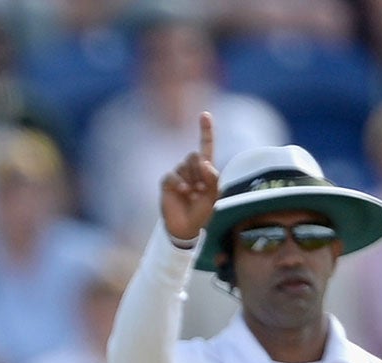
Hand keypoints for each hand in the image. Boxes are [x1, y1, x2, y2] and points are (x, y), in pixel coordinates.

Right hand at [160, 111, 219, 242]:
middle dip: (199, 170)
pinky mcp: (168, 184)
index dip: (205, 130)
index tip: (204, 115)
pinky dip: (178, 182)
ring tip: (193, 194)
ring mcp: (179, 176)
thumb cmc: (203, 212)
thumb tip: (204, 163)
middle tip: (201, 188)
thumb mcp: (214, 195)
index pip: (206, 146)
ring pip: (184, 166)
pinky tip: (184, 191)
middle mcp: (192, 170)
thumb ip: (213, 178)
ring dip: (191, 179)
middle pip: (194, 156)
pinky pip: (172, 176)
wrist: (186, 228)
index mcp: (206, 170)